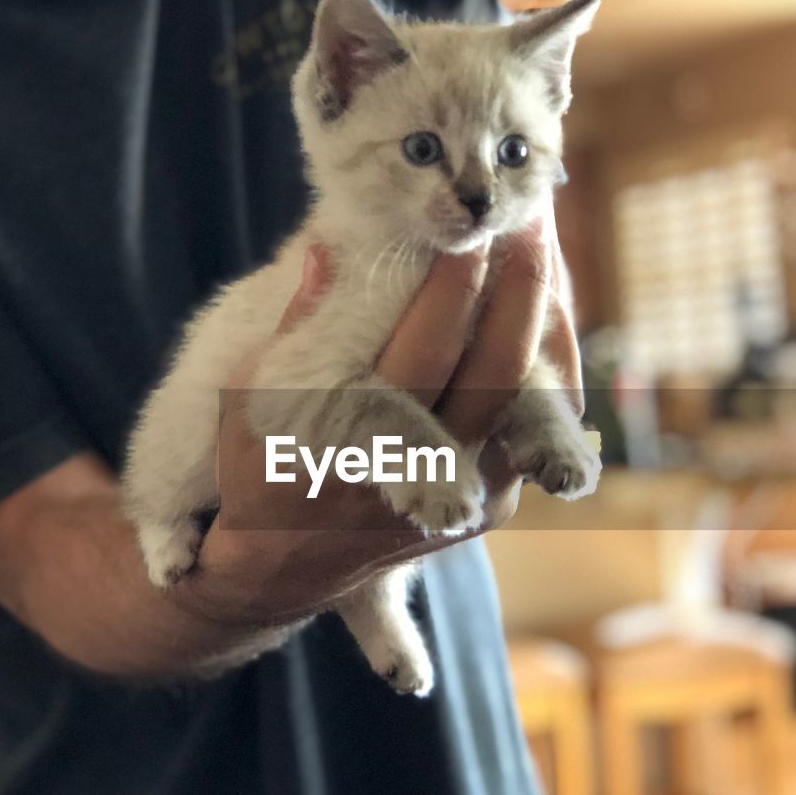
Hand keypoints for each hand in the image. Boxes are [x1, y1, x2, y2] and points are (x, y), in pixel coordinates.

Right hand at [179, 213, 582, 629]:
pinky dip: (545, 370)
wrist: (285, 569)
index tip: (467, 230)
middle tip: (531, 225)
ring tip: (543, 258)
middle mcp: (422, 478)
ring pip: (531, 405)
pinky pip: (534, 431)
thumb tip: (329, 251)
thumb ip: (292, 328)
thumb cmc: (260, 472)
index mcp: (356, 445)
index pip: (425, 354)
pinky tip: (543, 314)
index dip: (453, 288)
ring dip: (545, 326)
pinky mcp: (492, 508)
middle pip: (496, 374)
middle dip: (521, 292)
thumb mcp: (250, 403)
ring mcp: (466, 501)